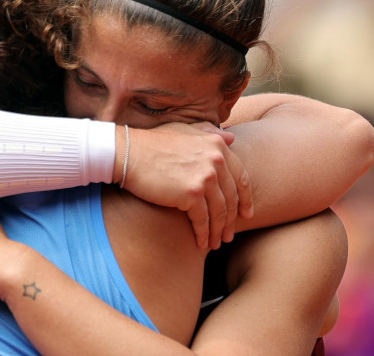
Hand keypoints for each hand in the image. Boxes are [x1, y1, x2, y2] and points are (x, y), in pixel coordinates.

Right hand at [123, 122, 251, 249]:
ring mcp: (206, 177)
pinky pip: (203, 220)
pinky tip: (202, 243)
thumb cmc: (151, 143)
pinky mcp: (191, 193)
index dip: (246, 199)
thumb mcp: (183, 130)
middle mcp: (216, 159)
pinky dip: (204, 234)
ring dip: (218, 231)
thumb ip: (208, 133)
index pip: (241, 177)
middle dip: (231, 220)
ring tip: (216, 243)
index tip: (247, 214)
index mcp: (217, 145)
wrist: (127, 153)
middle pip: (231, 198)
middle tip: (229, 235)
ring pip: (219, 212)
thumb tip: (232, 138)